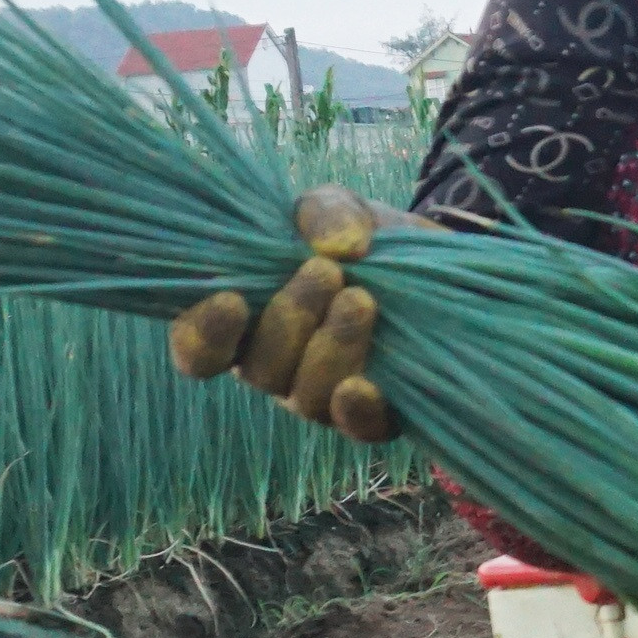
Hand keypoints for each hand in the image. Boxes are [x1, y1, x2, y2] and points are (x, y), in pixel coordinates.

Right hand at [167, 186, 436, 443]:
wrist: (437, 262)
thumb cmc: (363, 237)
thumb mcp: (340, 208)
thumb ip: (324, 213)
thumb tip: (338, 246)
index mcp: (247, 322)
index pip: (200, 349)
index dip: (203, 335)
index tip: (231, 300)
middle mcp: (277, 367)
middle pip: (259, 369)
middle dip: (289, 317)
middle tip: (324, 271)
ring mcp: (324, 394)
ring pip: (307, 397)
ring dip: (330, 348)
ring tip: (361, 299)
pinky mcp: (379, 411)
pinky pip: (359, 428)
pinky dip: (356, 412)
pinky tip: (362, 386)